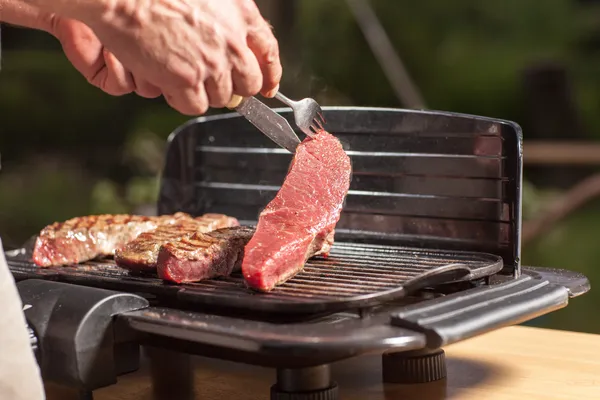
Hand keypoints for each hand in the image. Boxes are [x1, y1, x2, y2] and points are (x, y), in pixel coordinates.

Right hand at [58, 0, 281, 114]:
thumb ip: (229, 20)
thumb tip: (239, 50)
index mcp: (241, 13)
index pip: (269, 51)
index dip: (270, 73)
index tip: (268, 86)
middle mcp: (232, 40)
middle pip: (249, 83)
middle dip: (234, 87)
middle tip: (213, 82)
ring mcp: (211, 62)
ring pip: (222, 97)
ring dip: (203, 92)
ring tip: (180, 72)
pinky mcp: (187, 79)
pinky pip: (196, 106)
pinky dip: (182, 100)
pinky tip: (168, 81)